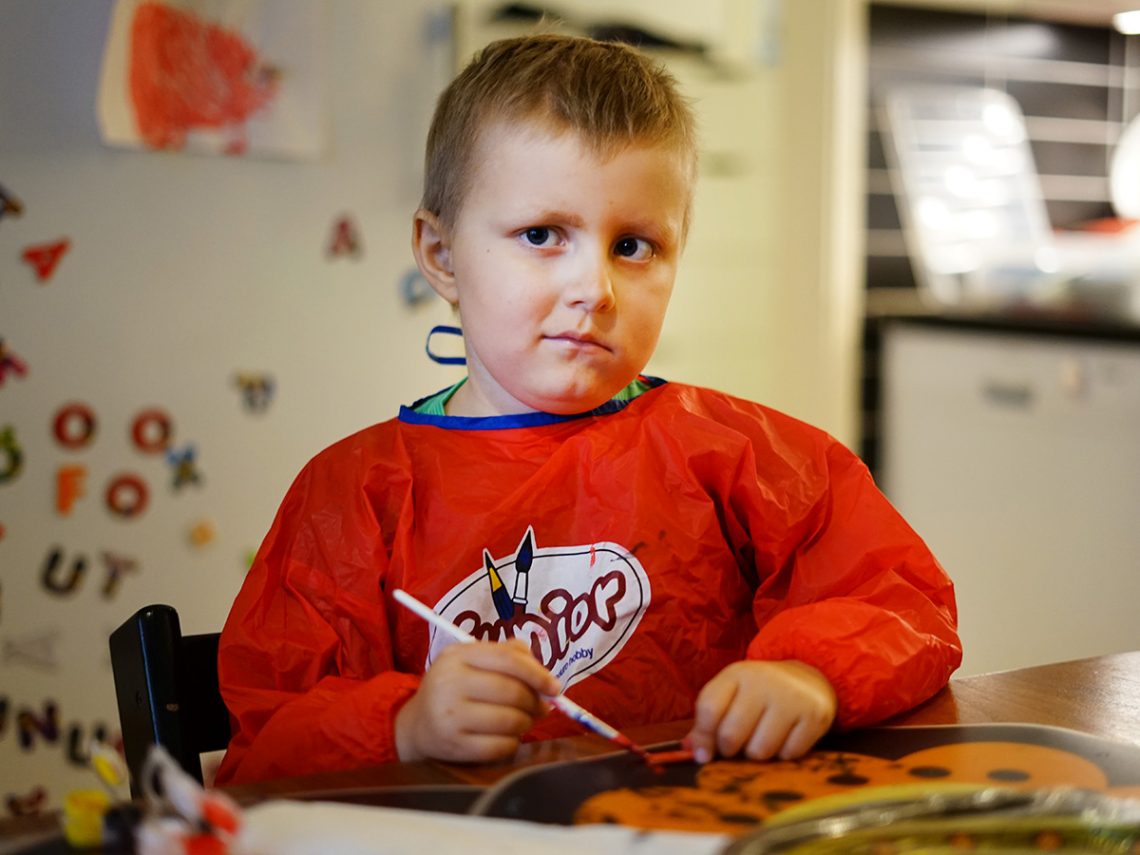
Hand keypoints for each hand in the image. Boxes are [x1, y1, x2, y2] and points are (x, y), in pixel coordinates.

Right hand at [394, 639, 561, 762]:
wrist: (417, 724)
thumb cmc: (455, 688)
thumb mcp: (471, 660)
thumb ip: (507, 654)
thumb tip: (541, 669)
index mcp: (458, 656)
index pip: (507, 659)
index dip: (537, 673)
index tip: (555, 687)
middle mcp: (449, 683)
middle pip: (511, 691)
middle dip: (535, 702)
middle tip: (542, 707)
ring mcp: (449, 716)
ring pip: (509, 720)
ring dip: (526, 722)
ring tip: (524, 720)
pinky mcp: (453, 745)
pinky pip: (499, 746)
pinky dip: (512, 742)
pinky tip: (507, 737)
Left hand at [684, 660, 835, 762]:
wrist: (809, 680)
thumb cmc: (759, 695)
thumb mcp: (731, 696)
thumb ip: (708, 723)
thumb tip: (693, 753)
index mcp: (737, 673)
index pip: (709, 708)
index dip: (702, 738)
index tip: (704, 755)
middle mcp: (763, 680)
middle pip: (731, 735)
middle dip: (729, 750)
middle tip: (737, 746)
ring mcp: (791, 696)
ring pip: (759, 750)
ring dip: (757, 755)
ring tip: (762, 739)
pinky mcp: (815, 715)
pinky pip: (789, 754)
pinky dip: (784, 754)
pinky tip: (786, 738)